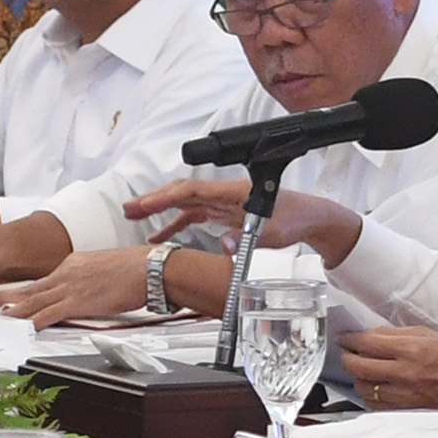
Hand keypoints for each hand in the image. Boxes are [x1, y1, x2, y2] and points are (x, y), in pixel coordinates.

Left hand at [0, 244, 174, 327]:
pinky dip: (35, 320)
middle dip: (6, 295)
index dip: (24, 290)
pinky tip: (25, 327)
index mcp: (73, 264)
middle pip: (30, 288)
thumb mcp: (104, 268)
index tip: (11, 296)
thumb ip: (89, 279)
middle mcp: (66, 273)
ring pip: (34, 300)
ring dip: (13, 309)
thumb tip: (86, 291)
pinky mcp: (78, 302)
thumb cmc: (134, 270)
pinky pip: (50, 313)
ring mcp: (70, 287)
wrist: (148, 268)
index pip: (43, 280)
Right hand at [122, 178, 361, 260]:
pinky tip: (161, 236)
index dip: (165, 197)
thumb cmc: (294, 218)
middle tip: (128, 208)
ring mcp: (223, 203)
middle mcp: (224, 194)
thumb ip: (247, 239)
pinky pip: (194, 216)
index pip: (192, 192)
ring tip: (134, 216)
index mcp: (233, 192)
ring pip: (184, 203)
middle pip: (182, 193)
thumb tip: (223, 245)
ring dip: (160, 210)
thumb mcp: (272, 234)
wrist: (309, 217)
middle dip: (154, 200)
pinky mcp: (224, 212)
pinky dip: (176, 224)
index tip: (144, 204)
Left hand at [336, 326, 437, 409]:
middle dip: (347, 358)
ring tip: (362, 372)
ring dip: (358, 379)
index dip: (350, 340)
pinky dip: (371, 396)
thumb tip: (370, 336)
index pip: (367, 343)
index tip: (345, 339)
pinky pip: (377, 406)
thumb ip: (397, 335)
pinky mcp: (408, 410)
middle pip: (358, 367)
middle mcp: (405, 373)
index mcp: (411, 349)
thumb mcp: (428, 334)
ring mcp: (405, 395)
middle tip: (348, 354)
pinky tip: (375, 388)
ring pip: (364, 389)